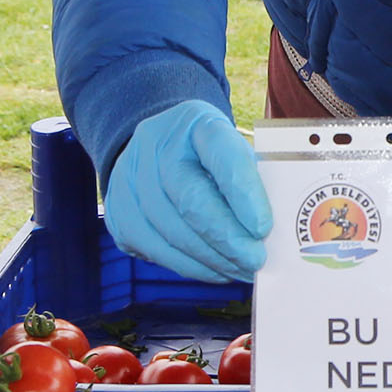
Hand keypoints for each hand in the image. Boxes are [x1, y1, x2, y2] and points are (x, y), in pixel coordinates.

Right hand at [103, 100, 271, 281]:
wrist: (159, 148)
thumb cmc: (211, 156)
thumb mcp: (235, 151)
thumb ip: (252, 183)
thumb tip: (273, 235)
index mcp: (196, 122)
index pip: (221, 153)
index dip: (243, 193)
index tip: (263, 228)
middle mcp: (155, 144)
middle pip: (190, 197)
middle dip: (227, 237)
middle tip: (256, 260)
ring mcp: (129, 177)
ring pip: (171, 230)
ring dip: (212, 259)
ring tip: (240, 270)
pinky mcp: (118, 211)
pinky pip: (155, 249)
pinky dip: (191, 266)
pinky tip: (216, 270)